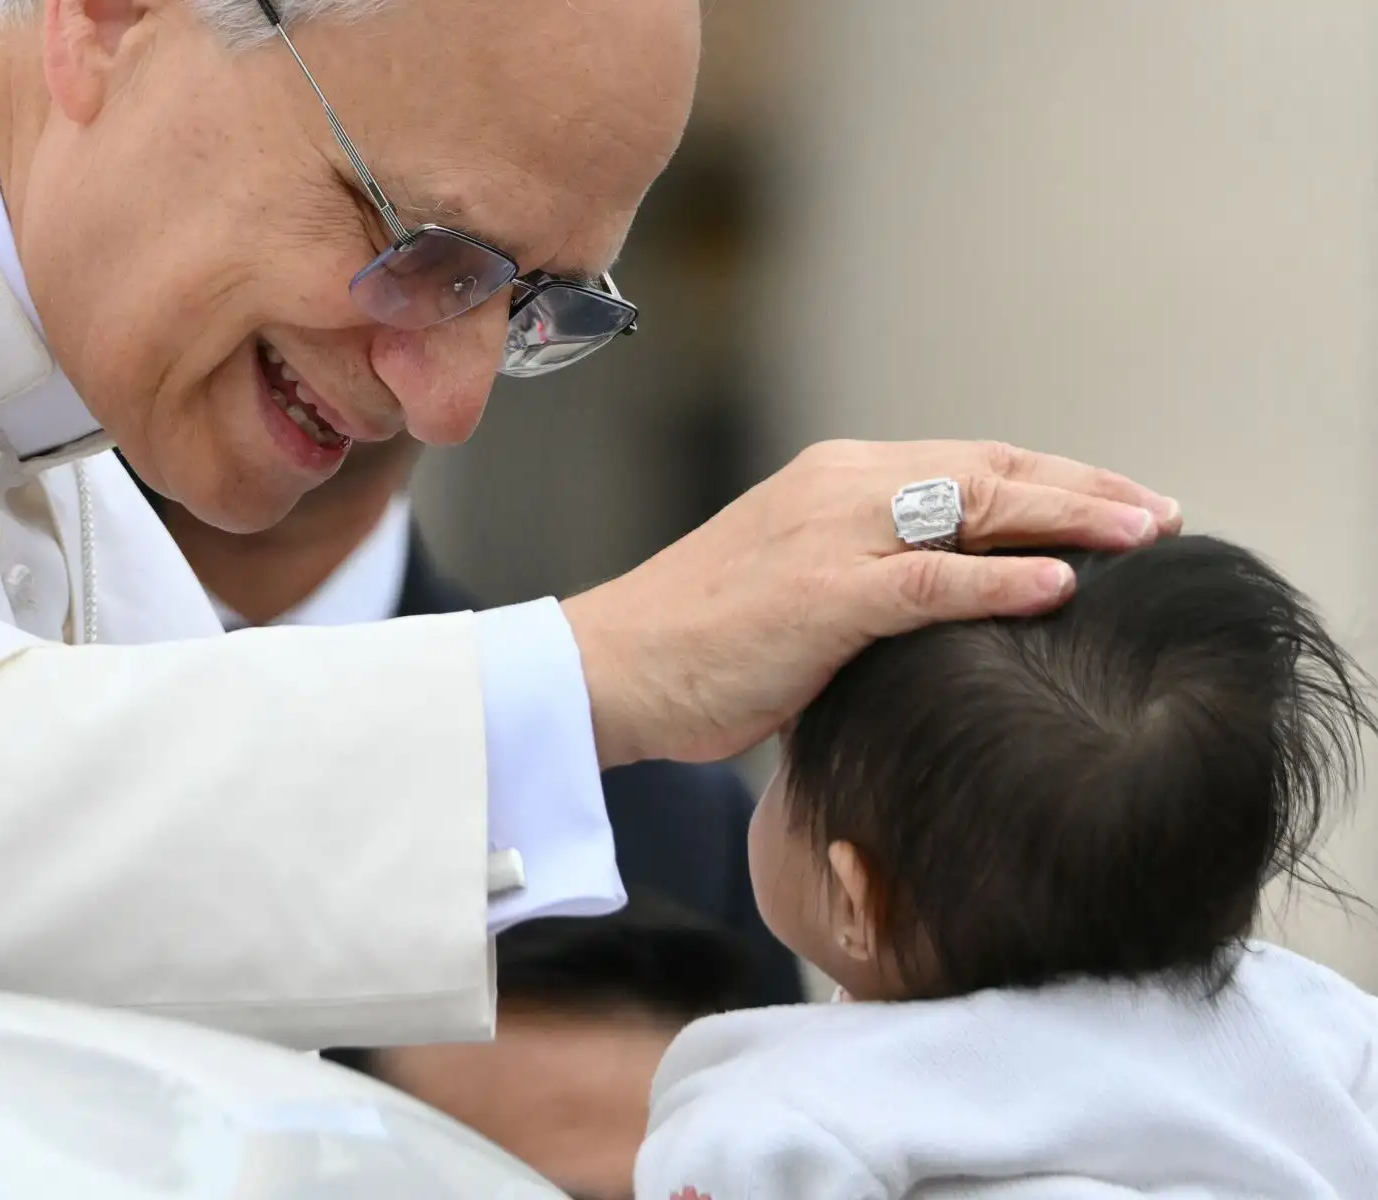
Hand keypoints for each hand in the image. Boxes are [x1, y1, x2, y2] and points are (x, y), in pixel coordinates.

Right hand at [562, 439, 1182, 767]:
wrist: (608, 668)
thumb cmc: (697, 646)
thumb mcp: (795, 593)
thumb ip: (870, 581)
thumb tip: (951, 614)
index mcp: (833, 478)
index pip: (970, 463)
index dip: (1056, 479)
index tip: (1121, 505)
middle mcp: (838, 485)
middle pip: (991, 471)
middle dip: (1087, 490)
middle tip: (1164, 515)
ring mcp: (829, 534)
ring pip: (975, 508)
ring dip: (1071, 520)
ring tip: (1147, 538)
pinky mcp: (820, 594)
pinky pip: (932, 580)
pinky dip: (1003, 581)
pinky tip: (1064, 588)